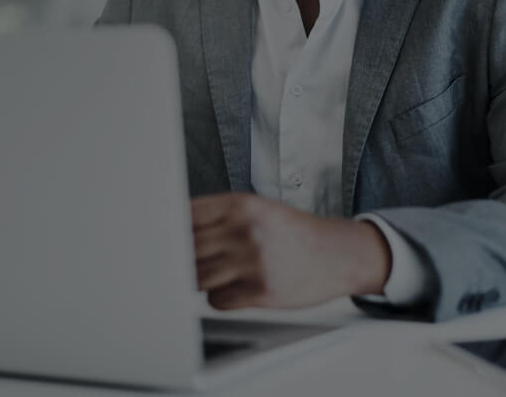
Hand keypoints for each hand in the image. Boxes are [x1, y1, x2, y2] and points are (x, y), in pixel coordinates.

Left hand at [191, 192, 391, 309]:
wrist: (339, 253)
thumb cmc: (293, 232)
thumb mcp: (258, 210)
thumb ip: (218, 218)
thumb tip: (172, 233)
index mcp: (241, 205)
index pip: (185, 215)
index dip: (171, 229)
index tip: (165, 238)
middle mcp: (245, 230)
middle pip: (187, 249)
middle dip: (184, 259)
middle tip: (192, 262)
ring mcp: (253, 262)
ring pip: (197, 278)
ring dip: (200, 280)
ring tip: (220, 273)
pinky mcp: (261, 292)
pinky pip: (217, 301)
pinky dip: (220, 298)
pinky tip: (237, 288)